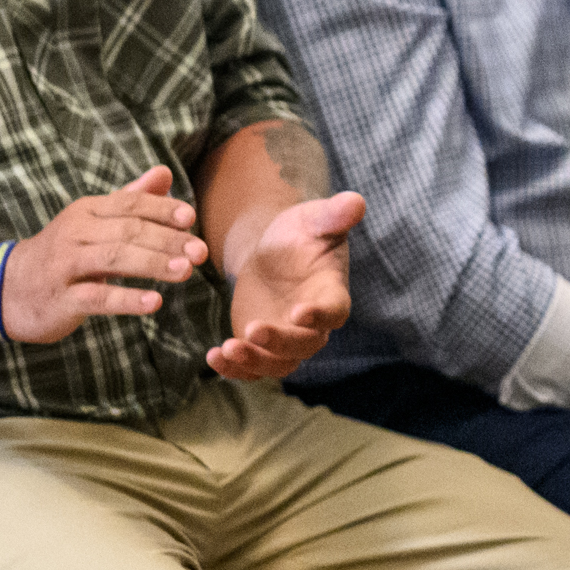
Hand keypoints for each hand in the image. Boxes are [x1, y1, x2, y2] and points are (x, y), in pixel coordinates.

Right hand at [0, 165, 209, 343]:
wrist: (7, 288)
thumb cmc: (65, 253)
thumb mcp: (94, 223)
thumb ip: (131, 199)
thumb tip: (165, 172)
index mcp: (86, 212)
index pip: (129, 204)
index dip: (161, 209)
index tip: (191, 218)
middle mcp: (74, 233)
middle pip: (127, 231)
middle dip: (167, 240)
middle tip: (200, 252)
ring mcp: (65, 266)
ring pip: (113, 259)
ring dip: (153, 264)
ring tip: (186, 272)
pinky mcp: (61, 299)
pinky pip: (96, 297)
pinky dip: (126, 299)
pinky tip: (153, 302)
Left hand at [207, 191, 363, 380]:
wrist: (272, 251)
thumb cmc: (300, 233)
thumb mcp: (313, 219)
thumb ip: (333, 215)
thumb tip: (355, 201)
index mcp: (331, 292)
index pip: (334, 311)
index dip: (320, 315)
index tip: (299, 313)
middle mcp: (314, 324)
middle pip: (305, 344)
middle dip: (280, 341)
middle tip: (252, 329)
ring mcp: (287, 338)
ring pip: (279, 363)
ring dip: (255, 361)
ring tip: (225, 350)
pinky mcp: (261, 346)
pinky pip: (253, 367)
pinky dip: (235, 368)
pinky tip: (213, 357)